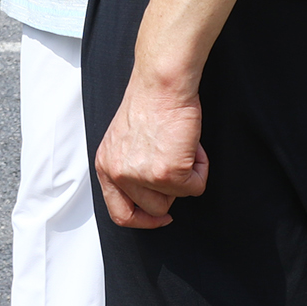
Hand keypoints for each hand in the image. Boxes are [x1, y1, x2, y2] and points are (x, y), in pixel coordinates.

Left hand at [95, 79, 207, 228]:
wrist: (161, 85)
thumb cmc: (148, 104)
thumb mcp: (123, 143)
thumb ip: (128, 170)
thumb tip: (150, 196)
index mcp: (106, 166)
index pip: (120, 213)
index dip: (143, 220)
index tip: (161, 216)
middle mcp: (119, 174)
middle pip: (154, 209)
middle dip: (171, 189)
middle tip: (174, 159)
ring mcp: (143, 177)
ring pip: (177, 198)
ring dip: (186, 177)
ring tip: (182, 148)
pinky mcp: (168, 174)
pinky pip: (196, 187)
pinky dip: (200, 168)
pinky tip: (191, 145)